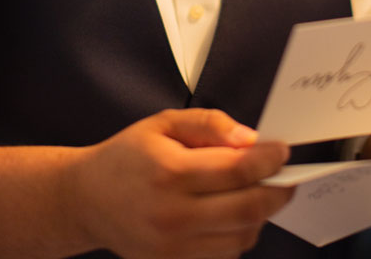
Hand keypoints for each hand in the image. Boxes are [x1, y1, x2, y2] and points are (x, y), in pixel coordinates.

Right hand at [69, 109, 293, 258]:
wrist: (87, 199)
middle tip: (283, 175)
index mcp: (170, 172)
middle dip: (278, 190)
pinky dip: (240, 233)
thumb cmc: (126, 158)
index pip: (239, 169)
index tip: (280, 150)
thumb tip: (249, 139)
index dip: (269, 159)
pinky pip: (227, 254)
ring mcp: (175, 245)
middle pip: (250, 207)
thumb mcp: (161, 124)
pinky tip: (229, 214)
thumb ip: (208, 124)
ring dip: (259, 213)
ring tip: (251, 192)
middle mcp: (174, 213)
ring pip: (245, 236)